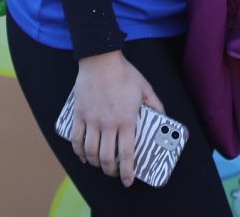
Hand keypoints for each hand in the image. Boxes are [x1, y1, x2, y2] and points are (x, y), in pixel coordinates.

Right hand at [68, 51, 162, 186]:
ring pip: (90, 152)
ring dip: (95, 164)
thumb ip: (155, 106)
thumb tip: (163, 119)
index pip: (126, 154)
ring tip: (100, 165)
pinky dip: (78, 152)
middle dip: (111, 171)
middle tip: (114, 173)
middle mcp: (107, 123)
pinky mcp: (79, 115)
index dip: (127, 171)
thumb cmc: (124, 74)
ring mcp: (91, 120)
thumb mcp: (146, 89)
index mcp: (126, 120)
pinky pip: (76, 139)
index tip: (128, 181)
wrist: (101, 59)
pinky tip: (83, 156)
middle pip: (106, 158)